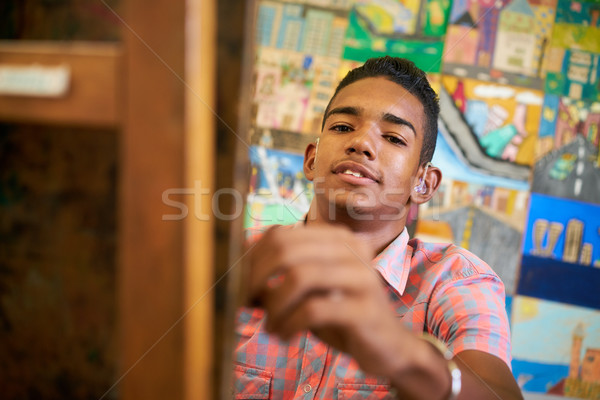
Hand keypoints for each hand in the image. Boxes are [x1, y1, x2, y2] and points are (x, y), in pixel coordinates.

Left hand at [244, 224, 418, 376]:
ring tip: (269, 325)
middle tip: (246, 304)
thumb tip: (234, 277)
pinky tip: (284, 336)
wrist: (388, 347)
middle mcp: (353, 249)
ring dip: (274, 305)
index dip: (252, 259)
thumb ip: (277, 281)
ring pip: (299, 276)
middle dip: (256, 278)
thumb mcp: (307, 294)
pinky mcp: (365, 309)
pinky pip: (313, 309)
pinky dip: (289, 324)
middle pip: (286, 249)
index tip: (239, 286)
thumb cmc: (340, 316)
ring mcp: (363, 277)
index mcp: (337, 238)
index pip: (281, 234)